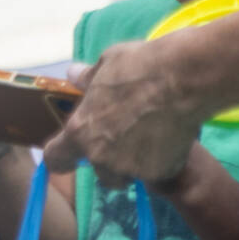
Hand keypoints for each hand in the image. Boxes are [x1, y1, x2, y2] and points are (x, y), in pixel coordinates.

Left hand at [42, 41, 200, 186]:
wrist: (183, 79)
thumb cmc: (140, 66)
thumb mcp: (107, 64)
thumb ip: (88, 78)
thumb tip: (73, 75)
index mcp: (80, 131)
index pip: (56, 158)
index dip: (60, 157)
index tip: (70, 156)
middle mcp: (100, 156)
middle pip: (98, 171)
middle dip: (108, 159)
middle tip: (125, 137)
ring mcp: (130, 167)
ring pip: (126, 175)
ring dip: (131, 165)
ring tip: (148, 140)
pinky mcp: (159, 172)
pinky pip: (155, 171)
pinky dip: (160, 161)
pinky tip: (170, 139)